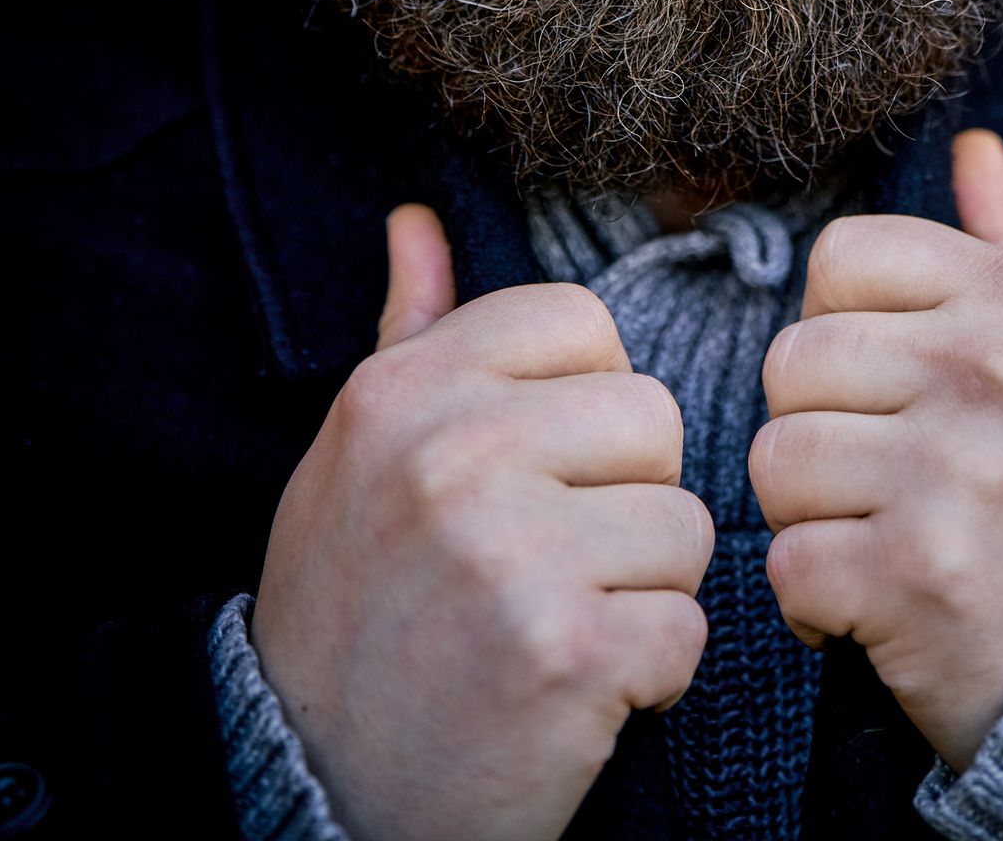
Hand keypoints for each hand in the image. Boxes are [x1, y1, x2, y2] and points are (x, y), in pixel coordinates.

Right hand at [252, 205, 712, 840]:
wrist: (314, 789)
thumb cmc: (353, 607)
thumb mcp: (356, 455)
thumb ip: (409, 331)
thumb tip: (416, 219)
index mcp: (404, 391)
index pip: (583, 323)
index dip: (589, 400)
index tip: (542, 469)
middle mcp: (451, 454)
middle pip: (651, 419)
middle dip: (627, 496)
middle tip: (554, 560)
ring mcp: (508, 552)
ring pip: (684, 526)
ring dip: (642, 590)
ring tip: (559, 624)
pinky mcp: (565, 651)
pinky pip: (687, 627)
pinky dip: (650, 674)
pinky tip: (576, 688)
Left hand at [749, 130, 1002, 772]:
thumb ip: (1001, 241)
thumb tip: (973, 142)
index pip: (838, 258)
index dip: (841, 325)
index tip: (890, 385)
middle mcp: (992, 371)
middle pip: (792, 362)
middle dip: (817, 427)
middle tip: (884, 478)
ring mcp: (956, 473)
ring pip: (777, 459)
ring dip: (810, 516)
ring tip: (880, 536)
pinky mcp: (918, 577)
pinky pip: (787, 562)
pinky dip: (815, 603)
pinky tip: (876, 605)